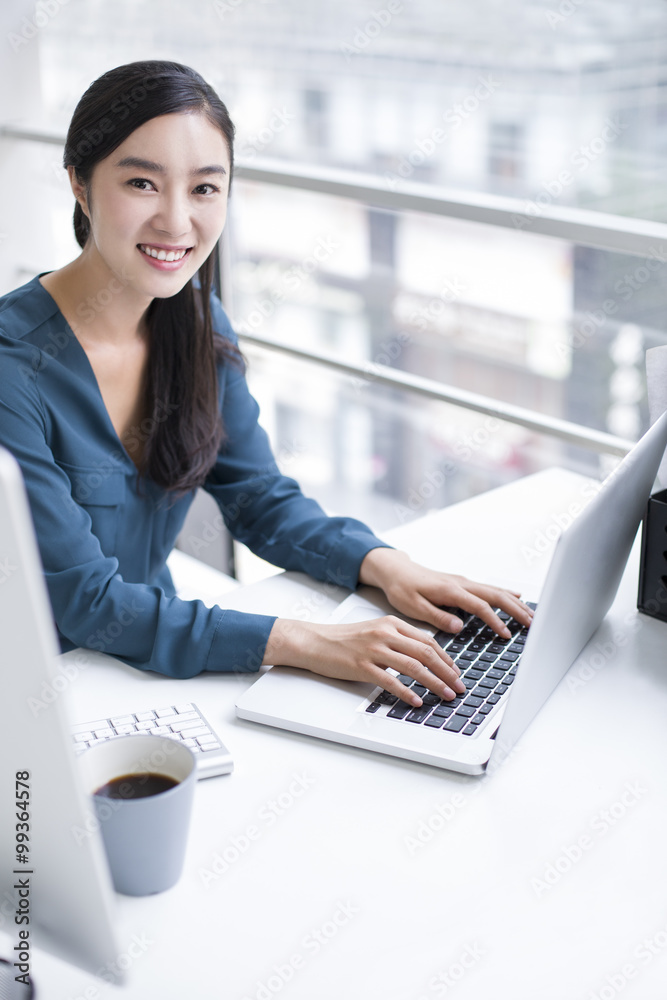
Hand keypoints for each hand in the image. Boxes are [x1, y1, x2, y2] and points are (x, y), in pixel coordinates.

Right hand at [263, 616, 466, 707]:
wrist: (314, 641)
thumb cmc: (344, 639)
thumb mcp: (375, 630)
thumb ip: (398, 639)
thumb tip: (424, 656)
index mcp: (391, 623)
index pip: (427, 641)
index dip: (446, 658)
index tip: (456, 672)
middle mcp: (385, 633)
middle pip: (426, 653)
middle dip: (447, 672)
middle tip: (459, 687)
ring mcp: (374, 649)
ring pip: (413, 667)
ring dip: (434, 683)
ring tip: (445, 695)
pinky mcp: (362, 665)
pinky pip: (390, 681)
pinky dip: (406, 692)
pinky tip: (416, 701)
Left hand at [358, 547, 533, 638]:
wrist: (395, 569)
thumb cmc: (401, 587)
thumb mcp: (413, 606)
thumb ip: (437, 616)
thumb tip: (459, 626)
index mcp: (450, 590)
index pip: (480, 606)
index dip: (495, 621)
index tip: (507, 635)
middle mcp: (460, 583)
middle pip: (496, 595)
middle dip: (517, 609)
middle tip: (534, 624)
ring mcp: (463, 582)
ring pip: (496, 590)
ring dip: (515, 603)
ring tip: (531, 615)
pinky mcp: (462, 584)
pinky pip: (489, 589)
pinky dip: (506, 594)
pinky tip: (516, 598)